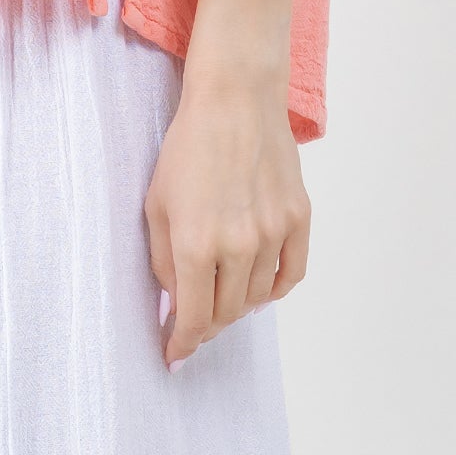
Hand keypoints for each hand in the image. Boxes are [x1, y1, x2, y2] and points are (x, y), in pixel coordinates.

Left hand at [144, 60, 310, 369]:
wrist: (234, 100)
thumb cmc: (188, 146)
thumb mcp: (156, 203)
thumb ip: (165, 260)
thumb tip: (174, 303)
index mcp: (197, 243)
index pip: (193, 318)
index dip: (182, 343)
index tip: (175, 354)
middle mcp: (238, 245)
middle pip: (226, 313)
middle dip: (206, 321)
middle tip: (195, 316)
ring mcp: (273, 233)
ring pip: (258, 298)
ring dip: (237, 303)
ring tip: (223, 288)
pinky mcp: (299, 219)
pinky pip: (291, 275)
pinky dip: (274, 288)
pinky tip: (258, 282)